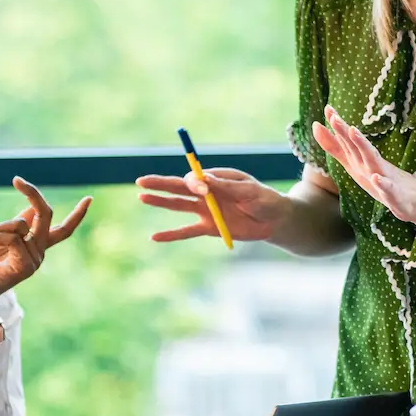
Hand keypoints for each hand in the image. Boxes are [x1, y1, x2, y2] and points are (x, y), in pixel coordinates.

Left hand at [0, 177, 88, 323]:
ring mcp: (34, 260)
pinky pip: (12, 238)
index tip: (89, 199)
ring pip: (20, 224)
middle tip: (17, 180)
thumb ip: (21, 223)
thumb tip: (34, 206)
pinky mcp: (24, 267)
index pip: (64, 229)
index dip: (77, 214)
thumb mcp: (4, 236)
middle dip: (33, 194)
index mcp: (38, 245)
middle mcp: (40, 252)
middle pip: (46, 214)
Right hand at [135, 167, 289, 242]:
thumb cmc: (265, 199)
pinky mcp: (209, 228)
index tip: (204, 189)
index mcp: (217, 178)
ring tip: (142, 197)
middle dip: (161, 183)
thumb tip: (205, 179)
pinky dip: (171, 235)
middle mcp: (207, 193)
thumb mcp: (249, 190)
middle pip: (179, 187)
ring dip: (160, 202)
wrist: (275, 220)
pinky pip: (186, 231)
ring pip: (178, 205)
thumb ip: (227, 186)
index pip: (196, 178)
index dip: (194, 182)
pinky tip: (155, 237)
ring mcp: (206, 210)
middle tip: (141, 180)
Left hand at [311, 105, 415, 223]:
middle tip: (334, 116)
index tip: (327, 108)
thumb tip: (316, 126)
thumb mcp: (355, 164)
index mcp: (362, 160)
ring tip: (354, 132)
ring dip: (363, 147)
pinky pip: (389, 190)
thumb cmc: (383, 180)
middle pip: (357, 147)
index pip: (347, 141)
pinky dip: (383, 184)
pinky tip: (376, 178)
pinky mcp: (396, 196)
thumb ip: (336, 147)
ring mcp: (386, 179)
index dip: (337, 126)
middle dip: (345, 132)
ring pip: (373, 161)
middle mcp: (373, 165)